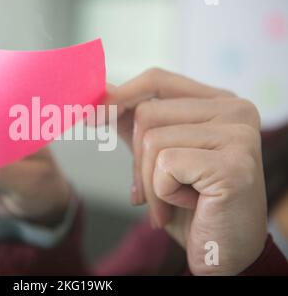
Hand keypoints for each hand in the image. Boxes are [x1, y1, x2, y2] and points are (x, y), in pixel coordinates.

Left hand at [105, 68, 267, 274]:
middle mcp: (235, 110)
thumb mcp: (157, 155)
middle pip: (146, 112)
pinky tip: (191, 206)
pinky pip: (166, 165)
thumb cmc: (190, 203)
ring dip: (151, 183)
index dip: (120, 95)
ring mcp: (239, 134)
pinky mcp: (234, 163)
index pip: (156, 80)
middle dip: (138, 160)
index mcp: (218, 102)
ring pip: (152, 140)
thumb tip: (97, 91)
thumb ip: (132, 121)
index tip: (92, 117)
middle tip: (155, 191)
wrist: (221, 251)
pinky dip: (164, 194)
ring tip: (176, 201)